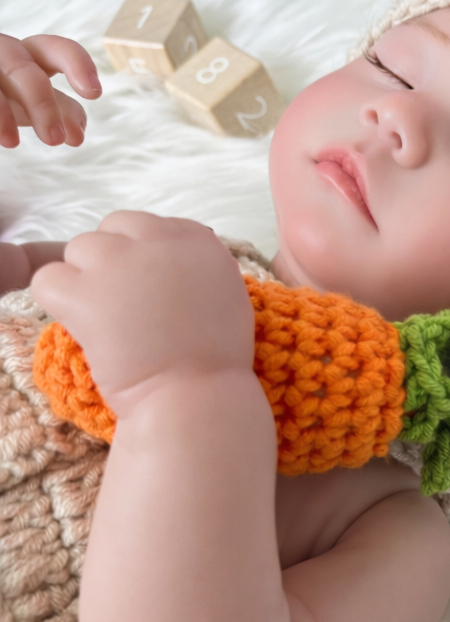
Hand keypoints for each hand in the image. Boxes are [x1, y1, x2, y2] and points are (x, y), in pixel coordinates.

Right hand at [0, 33, 101, 147]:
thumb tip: (77, 134)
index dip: (78, 64)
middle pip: (24, 69)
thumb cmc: (5, 93)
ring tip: (12, 143)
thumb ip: (60, 110)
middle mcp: (4, 53)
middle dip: (42, 104)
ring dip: (2, 112)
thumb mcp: (32, 101)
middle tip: (55, 141)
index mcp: (31, 57)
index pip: (58, 49)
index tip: (94, 93)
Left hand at [30, 212, 254, 417]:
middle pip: (112, 228)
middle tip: (124, 303)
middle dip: (112, 260)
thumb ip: (199, 269)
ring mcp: (118, 262)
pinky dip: (58, 302)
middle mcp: (159, 241)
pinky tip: (82, 327)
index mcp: (199, 241)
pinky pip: (47, 280)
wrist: (197, 395)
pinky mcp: (84, 290)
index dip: (144, 255)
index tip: (150, 288)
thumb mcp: (229, 297)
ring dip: (86, 280)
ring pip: (78, 249)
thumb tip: (174, 264)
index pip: (151, 225)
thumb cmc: (217, 360)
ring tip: (106, 320)